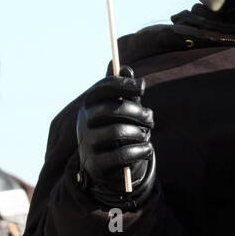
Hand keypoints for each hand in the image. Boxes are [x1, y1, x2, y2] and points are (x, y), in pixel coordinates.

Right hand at [75, 66, 155, 207]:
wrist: (106, 166)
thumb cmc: (117, 129)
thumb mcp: (122, 110)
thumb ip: (126, 92)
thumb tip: (126, 69)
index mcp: (89, 106)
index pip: (102, 89)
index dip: (124, 84)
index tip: (143, 87)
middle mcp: (83, 124)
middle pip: (110, 109)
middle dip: (137, 112)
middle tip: (150, 118)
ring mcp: (88, 145)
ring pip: (117, 132)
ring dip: (139, 133)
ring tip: (146, 135)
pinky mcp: (97, 165)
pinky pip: (122, 155)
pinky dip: (140, 151)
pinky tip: (146, 149)